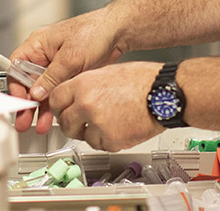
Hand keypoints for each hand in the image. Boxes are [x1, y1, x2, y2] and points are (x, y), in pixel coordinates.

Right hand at [9, 10, 125, 133]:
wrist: (117, 32)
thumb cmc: (94, 31)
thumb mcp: (69, 57)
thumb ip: (51, 77)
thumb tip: (36, 93)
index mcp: (38, 44)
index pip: (17, 67)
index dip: (16, 86)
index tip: (22, 102)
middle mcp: (44, 56)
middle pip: (28, 82)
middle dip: (27, 103)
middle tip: (25, 120)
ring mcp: (56, 66)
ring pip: (43, 90)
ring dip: (42, 108)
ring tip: (41, 124)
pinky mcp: (68, 74)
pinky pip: (57, 92)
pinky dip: (55, 104)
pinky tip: (55, 117)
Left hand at [48, 61, 163, 150]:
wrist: (164, 95)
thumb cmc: (144, 81)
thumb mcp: (107, 73)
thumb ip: (86, 86)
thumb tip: (74, 96)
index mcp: (83, 84)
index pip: (55, 100)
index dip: (59, 107)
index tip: (62, 111)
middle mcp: (86, 104)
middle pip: (64, 122)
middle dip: (71, 124)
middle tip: (81, 123)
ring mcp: (97, 123)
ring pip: (82, 137)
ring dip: (91, 134)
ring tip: (108, 123)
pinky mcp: (111, 140)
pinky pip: (100, 145)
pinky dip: (108, 141)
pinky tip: (119, 128)